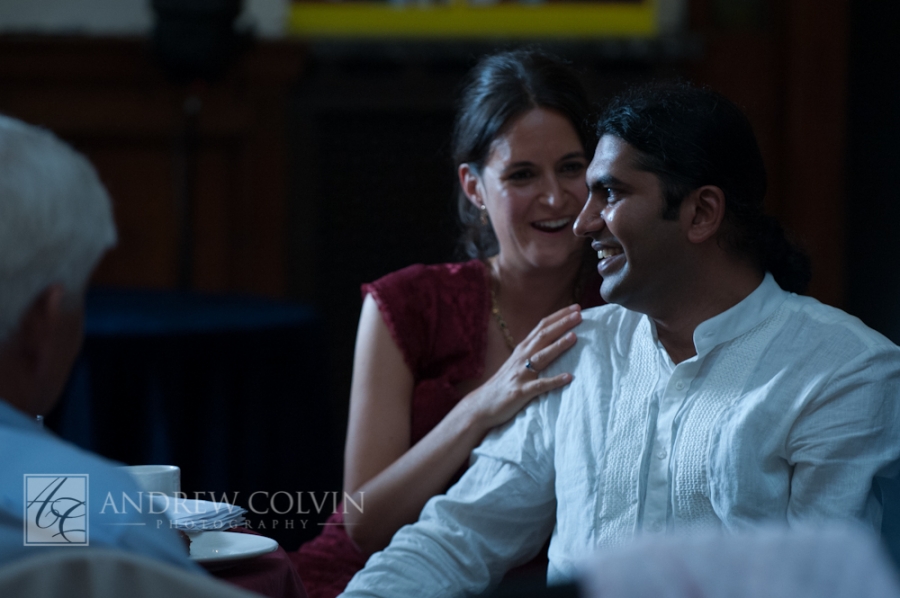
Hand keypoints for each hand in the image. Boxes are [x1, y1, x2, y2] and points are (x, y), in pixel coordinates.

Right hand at [463, 304, 581, 431]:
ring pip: (541, 356)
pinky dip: (554, 380)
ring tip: (574, 337)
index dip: (559, 316)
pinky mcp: (520, 392)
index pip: (542, 327)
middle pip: (543, 336)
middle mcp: (522, 357)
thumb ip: (533, 351)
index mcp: (523, 349)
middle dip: (562, 324)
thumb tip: (554, 341)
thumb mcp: (518, 362)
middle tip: (579, 314)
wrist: (483, 404)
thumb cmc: (505, 383)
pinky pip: (539, 385)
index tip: (576, 307)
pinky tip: (568, 377)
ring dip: (558, 346)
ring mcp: (520, 374)